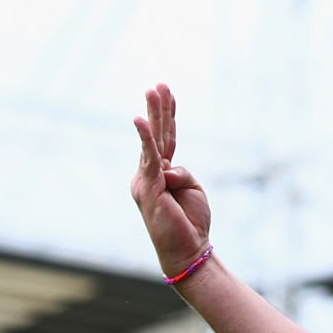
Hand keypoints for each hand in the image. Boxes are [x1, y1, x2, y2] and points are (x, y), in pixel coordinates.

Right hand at [131, 83, 210, 275]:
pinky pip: (148, 157)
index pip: (167, 139)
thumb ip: (181, 172)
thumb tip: (169, 167)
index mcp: (160, 173)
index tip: (169, 93)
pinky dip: (145, 137)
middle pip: (158, 134)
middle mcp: (148, 174)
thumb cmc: (190, 221)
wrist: (187, 249)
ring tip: (153, 89)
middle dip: (159, 108)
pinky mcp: (149, 186)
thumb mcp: (192, 189)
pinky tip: (139, 119)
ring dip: (154, 113)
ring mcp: (146, 179)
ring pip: (154, 140)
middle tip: (159, 84)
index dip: (168, 116)